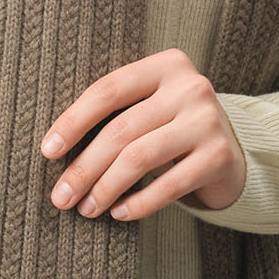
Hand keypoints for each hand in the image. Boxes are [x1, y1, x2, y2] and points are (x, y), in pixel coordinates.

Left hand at [40, 47, 247, 221]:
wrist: (232, 152)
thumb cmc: (172, 129)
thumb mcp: (148, 109)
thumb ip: (114, 115)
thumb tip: (55, 150)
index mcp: (166, 65)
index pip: (108, 90)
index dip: (73, 121)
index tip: (47, 152)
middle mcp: (191, 86)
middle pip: (121, 130)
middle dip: (84, 167)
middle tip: (61, 197)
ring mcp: (208, 120)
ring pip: (140, 158)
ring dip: (106, 189)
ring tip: (87, 209)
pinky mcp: (220, 156)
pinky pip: (168, 185)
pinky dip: (138, 204)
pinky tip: (119, 214)